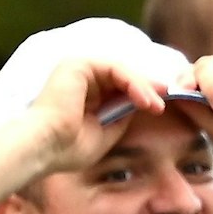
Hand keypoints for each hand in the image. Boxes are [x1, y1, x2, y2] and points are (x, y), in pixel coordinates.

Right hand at [25, 58, 168, 172]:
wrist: (46, 148)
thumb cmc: (69, 148)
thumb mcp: (107, 131)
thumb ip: (122, 115)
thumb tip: (141, 104)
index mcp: (85, 92)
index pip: (120, 87)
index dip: (143, 94)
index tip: (161, 107)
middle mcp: (82, 77)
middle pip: (124, 76)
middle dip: (148, 88)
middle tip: (166, 102)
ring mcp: (79, 68)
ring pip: (122, 71)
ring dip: (143, 88)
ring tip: (157, 106)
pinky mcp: (78, 64)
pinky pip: (115, 68)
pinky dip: (133, 83)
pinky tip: (144, 100)